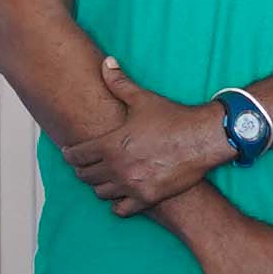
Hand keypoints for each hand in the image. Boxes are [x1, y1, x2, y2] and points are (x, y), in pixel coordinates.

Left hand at [51, 59, 231, 215]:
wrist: (203, 138)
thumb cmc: (173, 118)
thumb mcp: (142, 98)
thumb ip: (119, 82)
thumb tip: (107, 63)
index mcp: (111, 144)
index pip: (76, 155)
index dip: (70, 153)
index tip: (70, 152)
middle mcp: (117, 167)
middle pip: (85, 176)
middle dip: (83, 169)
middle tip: (86, 165)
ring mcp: (132, 185)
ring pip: (101, 193)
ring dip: (99, 185)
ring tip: (103, 178)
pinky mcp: (147, 198)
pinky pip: (121, 210)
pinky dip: (117, 205)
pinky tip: (120, 196)